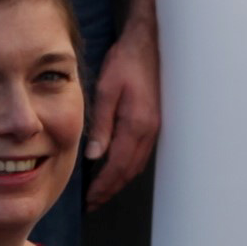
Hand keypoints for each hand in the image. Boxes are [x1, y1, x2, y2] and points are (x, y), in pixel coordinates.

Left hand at [84, 13, 160, 209]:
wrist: (150, 43)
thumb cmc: (126, 61)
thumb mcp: (107, 89)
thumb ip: (101, 124)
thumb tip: (94, 156)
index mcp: (136, 124)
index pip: (117, 165)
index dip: (104, 186)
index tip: (90, 199)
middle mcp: (149, 131)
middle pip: (130, 171)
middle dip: (111, 189)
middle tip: (94, 202)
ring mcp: (155, 127)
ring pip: (137, 164)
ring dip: (120, 180)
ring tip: (103, 191)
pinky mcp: (155, 121)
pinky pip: (141, 153)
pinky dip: (128, 167)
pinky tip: (116, 167)